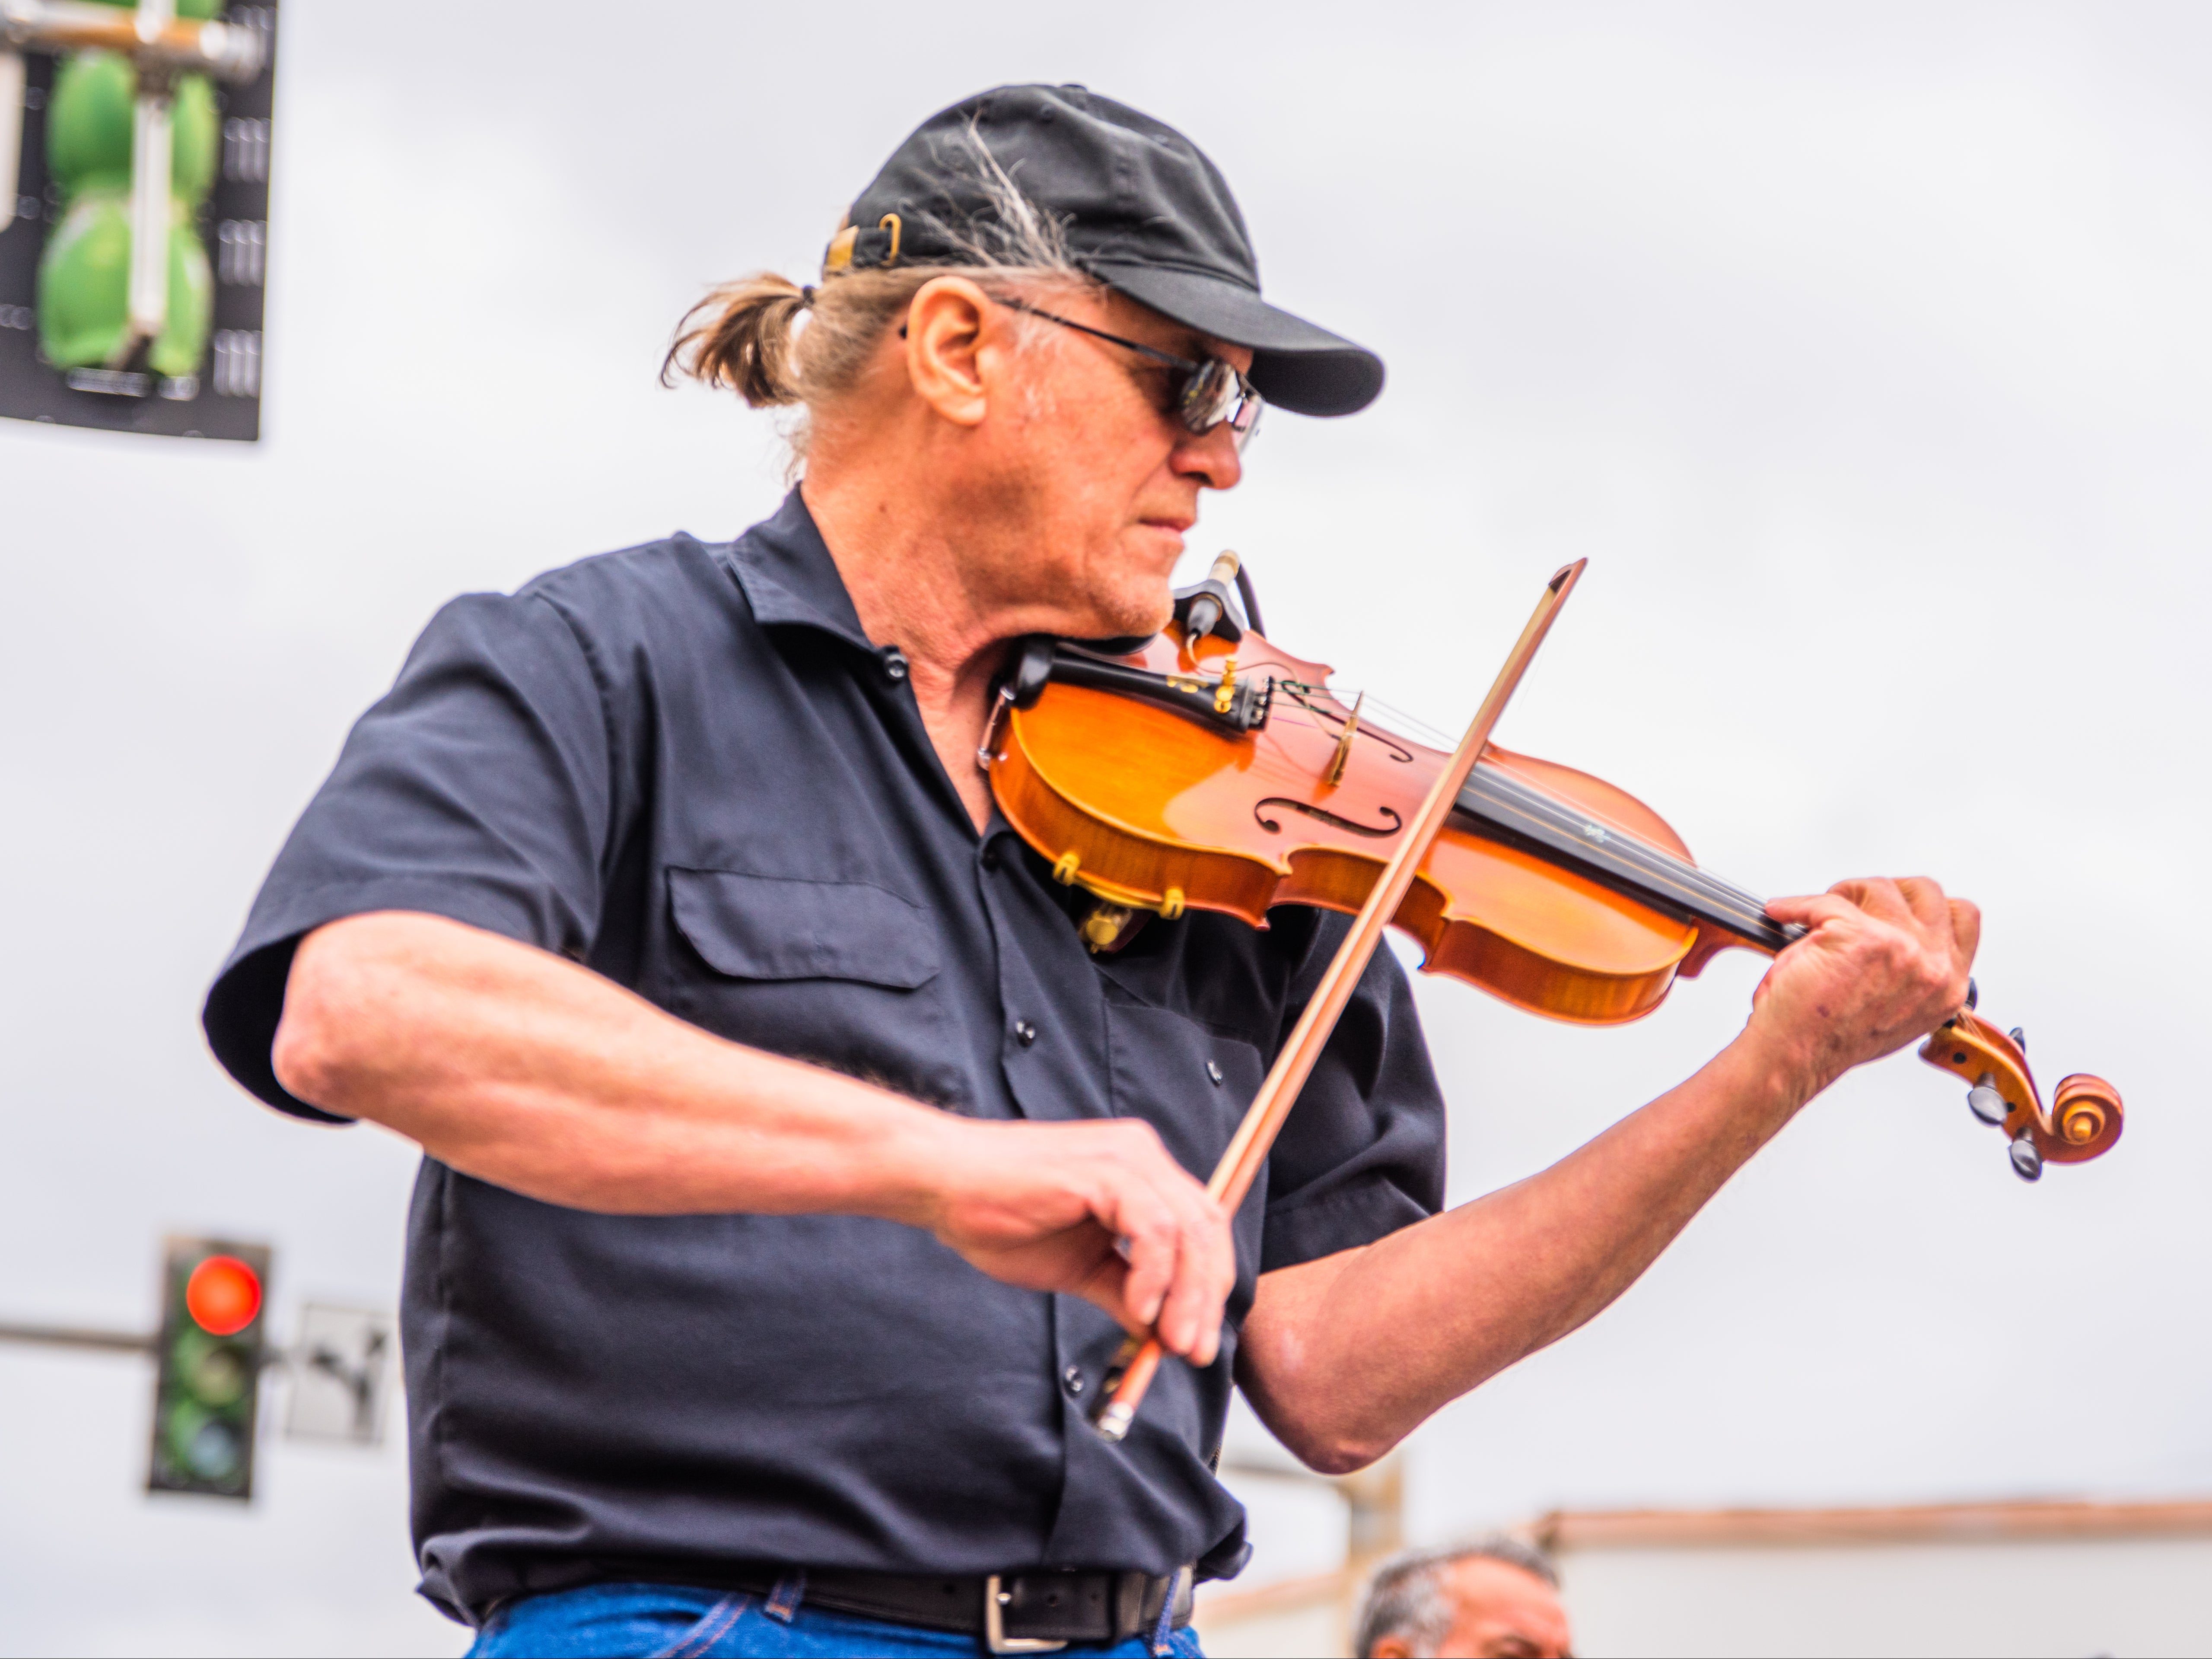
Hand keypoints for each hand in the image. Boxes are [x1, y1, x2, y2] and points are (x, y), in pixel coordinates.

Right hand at [912, 1116, 1235, 1364]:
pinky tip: (1139, 1310)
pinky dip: (1155, 1275)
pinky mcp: (1104, 1170)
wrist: (943, 1184)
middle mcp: (1142, 1155)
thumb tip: (1162, 1335)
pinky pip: (1154, 1228)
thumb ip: (1124, 1292)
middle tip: (1196, 1352)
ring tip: (1171, 1342)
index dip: (1209, 1287)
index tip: (1199, 1342)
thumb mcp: (1079, 1266)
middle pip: (1206, 1228)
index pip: (1202, 1227)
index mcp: (1141, 1171)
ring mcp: (1126, 1157)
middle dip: (1207, 1298)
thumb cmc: (1000, 1216)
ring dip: (1187, 1296)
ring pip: (1189, 1229)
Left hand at [1754, 877, 1980, 1095]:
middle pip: (1926, 891)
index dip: (1922, 903)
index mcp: (1947, 986)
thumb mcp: (1899, 1010)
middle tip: (1850, 907)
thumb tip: (1897, 933)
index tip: (1889, 907)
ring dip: (1843, 895)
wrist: (1795, 1057)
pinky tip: (1783, 913)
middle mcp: (1934, 967)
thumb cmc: (1831, 1039)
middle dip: (1885, 891)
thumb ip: (1913, 972)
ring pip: (1879, 888)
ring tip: (1816, 918)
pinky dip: (1796, 904)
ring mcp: (1902, 949)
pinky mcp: (1860, 936)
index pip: (1962, 917)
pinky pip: (1824, 901)